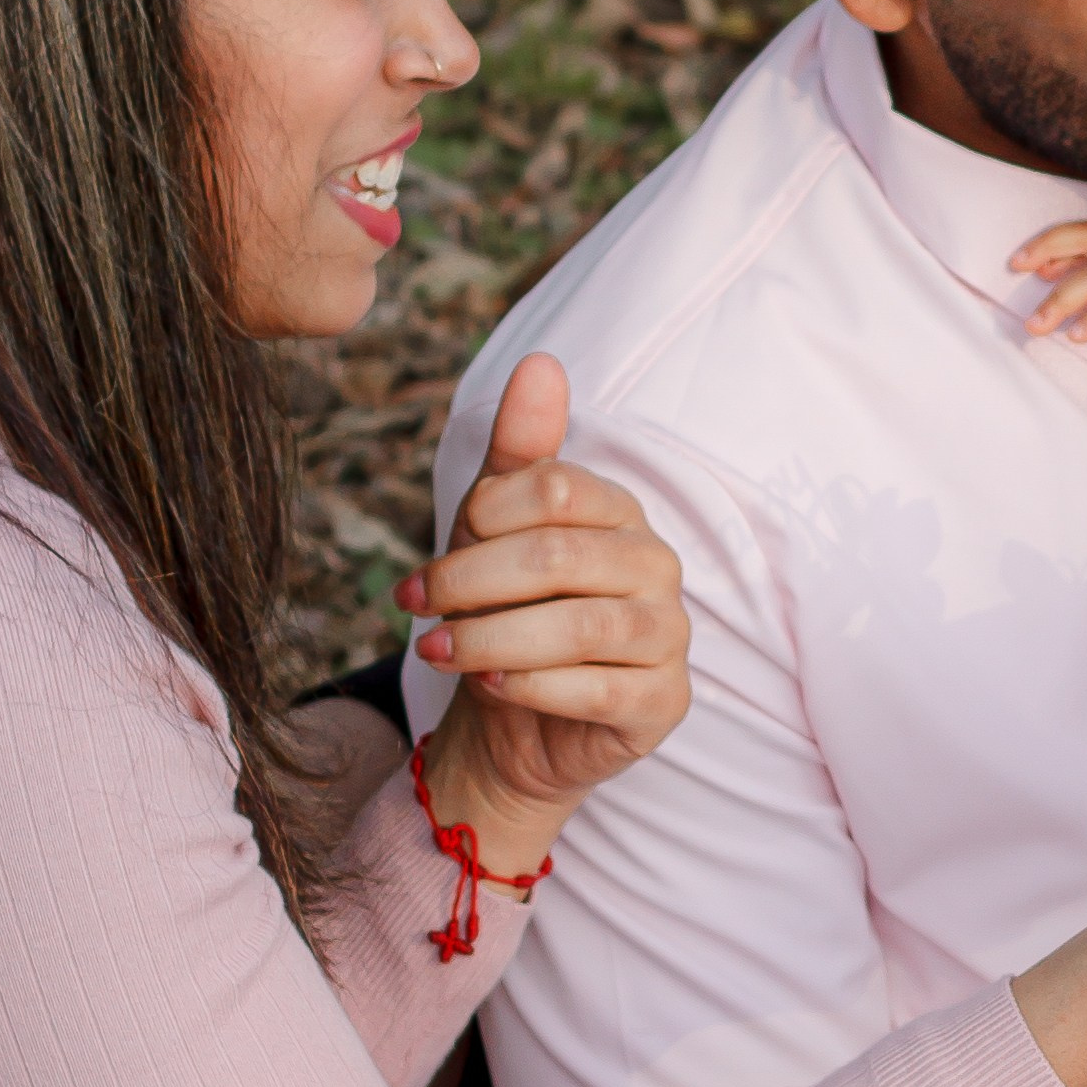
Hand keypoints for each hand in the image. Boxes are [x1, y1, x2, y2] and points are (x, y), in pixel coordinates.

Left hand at [394, 352, 692, 880]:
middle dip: (470, 581)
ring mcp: (669, 635)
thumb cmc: (507, 611)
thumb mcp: (495, 527)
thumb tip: (541, 363)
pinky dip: (530, 687)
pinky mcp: (664, 702)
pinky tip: (490, 686)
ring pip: (580, 627)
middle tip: (417, 606)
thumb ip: (520, 449)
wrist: (514, 723)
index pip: (555, 488)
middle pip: (559, 555)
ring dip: (491, 638)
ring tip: (438, 649)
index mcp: (621, 511)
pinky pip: (598, 690)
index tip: (437, 553)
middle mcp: (657, 566)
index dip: (481, 518)